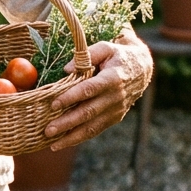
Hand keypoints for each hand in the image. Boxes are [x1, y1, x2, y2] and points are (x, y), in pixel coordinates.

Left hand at [42, 31, 152, 149]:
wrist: (142, 69)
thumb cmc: (117, 56)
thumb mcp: (106, 47)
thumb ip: (88, 55)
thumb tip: (67, 69)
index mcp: (112, 78)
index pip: (89, 89)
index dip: (71, 97)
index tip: (53, 104)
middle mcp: (115, 97)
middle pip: (88, 112)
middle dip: (67, 123)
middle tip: (48, 130)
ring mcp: (116, 110)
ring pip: (92, 126)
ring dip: (72, 137)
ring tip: (52, 144)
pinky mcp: (115, 118)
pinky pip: (96, 130)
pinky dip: (80, 138)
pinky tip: (64, 143)